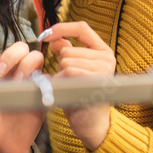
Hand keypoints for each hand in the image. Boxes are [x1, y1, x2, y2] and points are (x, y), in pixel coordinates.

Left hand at [0, 41, 45, 152]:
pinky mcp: (42, 94)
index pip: (0, 51)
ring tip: (20, 82)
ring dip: (28, 64)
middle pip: (21, 48)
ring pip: (36, 57)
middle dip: (13, 54)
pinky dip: (47, 79)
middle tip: (2, 72)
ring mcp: (29, 82)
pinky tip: (37, 90)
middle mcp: (13, 73)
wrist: (0, 147)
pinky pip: (51, 79)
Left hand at [41, 22, 115, 150]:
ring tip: (70, 88)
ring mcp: (103, 69)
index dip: (61, 28)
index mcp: (103, 52)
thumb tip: (54, 39)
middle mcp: (107, 58)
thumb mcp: (74, 70)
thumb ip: (67, 52)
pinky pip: (68, 71)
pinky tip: (69, 92)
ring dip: (60, 75)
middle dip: (60, 65)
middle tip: (69, 81)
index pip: (82, 28)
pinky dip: (62, 82)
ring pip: (65, 60)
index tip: (45, 35)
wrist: (91, 124)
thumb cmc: (82, 97)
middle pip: (68, 50)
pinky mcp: (94, 80)